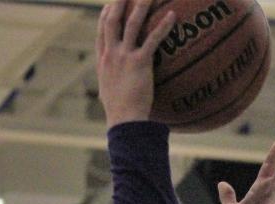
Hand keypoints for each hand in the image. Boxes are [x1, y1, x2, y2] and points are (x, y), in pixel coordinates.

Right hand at [96, 0, 174, 127]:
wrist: (124, 121)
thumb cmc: (120, 114)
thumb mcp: (110, 94)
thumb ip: (112, 83)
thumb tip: (115, 87)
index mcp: (103, 62)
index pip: (101, 32)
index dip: (106, 15)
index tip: (111, 4)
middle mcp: (111, 55)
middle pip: (112, 21)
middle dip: (119, 2)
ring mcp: (123, 57)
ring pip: (131, 24)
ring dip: (140, 6)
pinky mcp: (139, 63)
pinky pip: (153, 39)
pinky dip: (163, 26)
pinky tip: (173, 15)